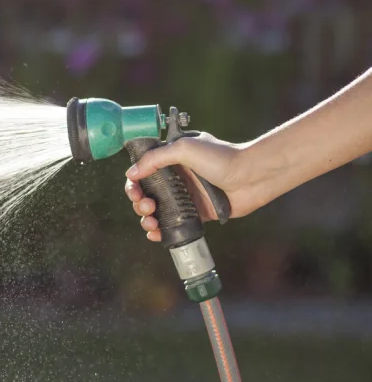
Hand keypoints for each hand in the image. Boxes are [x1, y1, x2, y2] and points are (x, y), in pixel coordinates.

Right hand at [123, 133, 266, 241]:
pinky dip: (159, 231)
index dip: (134, 183)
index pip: (143, 172)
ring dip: (146, 218)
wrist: (251, 176)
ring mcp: (185, 197)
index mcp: (171, 160)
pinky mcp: (195, 214)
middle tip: (147, 206)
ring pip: (156, 211)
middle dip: (139, 202)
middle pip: (146, 194)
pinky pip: (171, 224)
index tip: (135, 190)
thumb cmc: (222, 158)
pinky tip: (155, 233)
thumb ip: (156, 158)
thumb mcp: (185, 148)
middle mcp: (176, 179)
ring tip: (151, 221)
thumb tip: (131, 174)